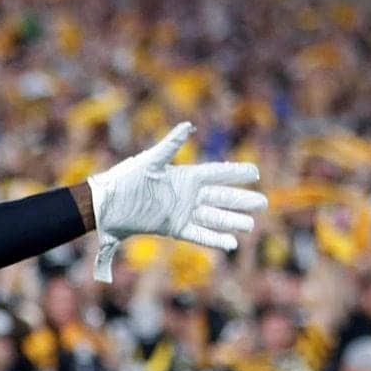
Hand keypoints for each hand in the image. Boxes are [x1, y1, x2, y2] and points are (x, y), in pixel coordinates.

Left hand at [87, 122, 266, 282]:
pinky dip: (214, 239)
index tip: (256, 172)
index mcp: (184, 176)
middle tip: (264, 203)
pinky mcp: (172, 228)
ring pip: (213, 217)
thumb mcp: (151, 161)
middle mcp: (186, 194)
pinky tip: (231, 244)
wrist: (106, 205)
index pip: (217, 173)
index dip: (236, 173)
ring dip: (232, 221)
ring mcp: (180, 212)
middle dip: (241, 200)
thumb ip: (171, 145)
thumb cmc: (125, 179)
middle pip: (220, 197)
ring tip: (251, 224)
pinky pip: (198, 234)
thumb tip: (188, 125)